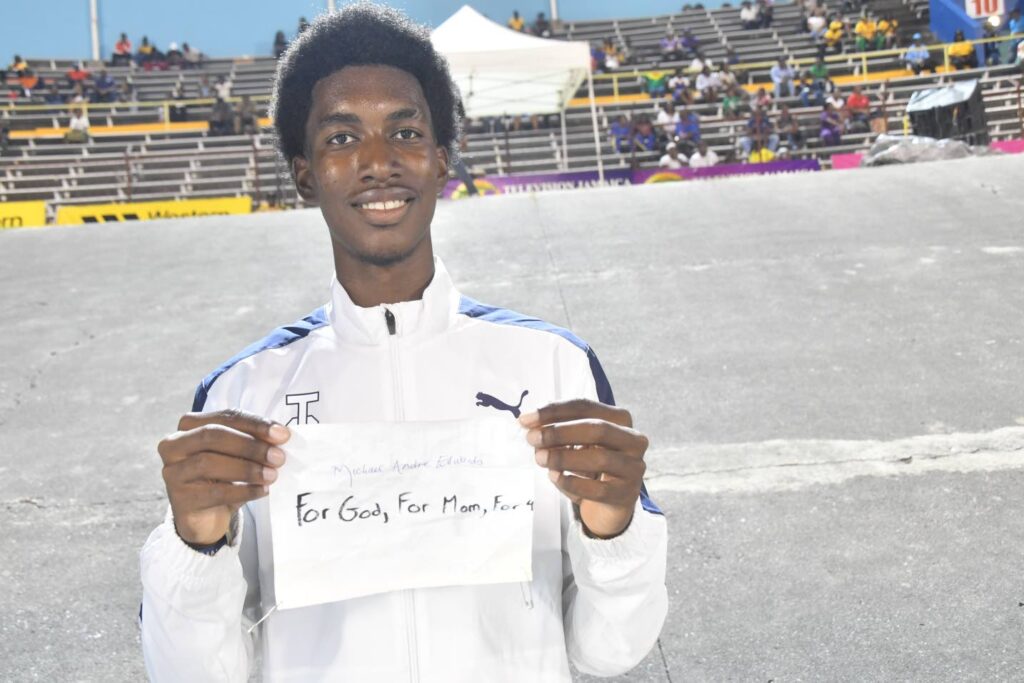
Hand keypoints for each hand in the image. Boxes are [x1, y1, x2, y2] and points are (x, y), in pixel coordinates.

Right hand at [157, 410, 289, 544]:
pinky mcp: (179, 499)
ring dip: (247, 469)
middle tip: (278, 457)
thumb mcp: (239, 454)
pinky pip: (214, 492)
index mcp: (189, 425)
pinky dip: (243, 491)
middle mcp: (174, 445)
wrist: (208, 517)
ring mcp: (172, 472)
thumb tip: (281, 435)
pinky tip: (262, 491)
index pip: (225, 417)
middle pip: (212, 435)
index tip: (283, 434)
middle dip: (250, 445)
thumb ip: (254, 440)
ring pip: (209, 463)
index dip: (255, 423)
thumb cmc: (224, 477)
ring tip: (272, 475)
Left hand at [519, 399, 648, 538]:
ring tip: (540, 458)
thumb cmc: (588, 466)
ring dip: (564, 457)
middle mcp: (633, 440)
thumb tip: (528, 423)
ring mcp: (634, 467)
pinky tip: (555, 477)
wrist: (606, 504)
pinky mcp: (627, 494)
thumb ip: (555, 431)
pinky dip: (572, 482)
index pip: (586, 407)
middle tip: (532, 438)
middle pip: (597, 429)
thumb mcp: (573, 443)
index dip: (554, 411)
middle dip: (560, 432)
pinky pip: (598, 489)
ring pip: (600, 458)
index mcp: (620, 419)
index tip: (526, 419)